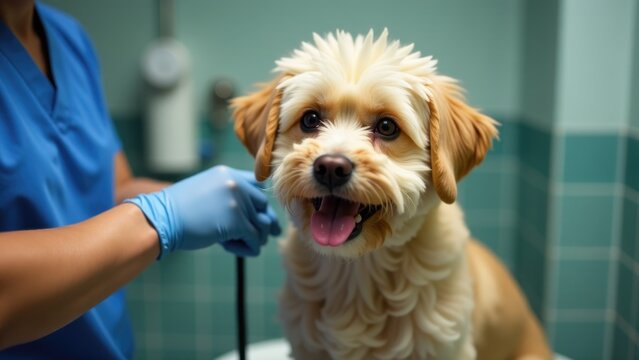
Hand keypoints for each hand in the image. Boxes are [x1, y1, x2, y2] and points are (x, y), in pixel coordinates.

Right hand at [125, 166, 280, 257]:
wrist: (159, 219)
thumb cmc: (178, 211)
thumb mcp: (206, 193)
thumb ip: (229, 197)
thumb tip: (257, 218)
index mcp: (227, 174)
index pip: (257, 185)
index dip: (260, 203)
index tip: (262, 216)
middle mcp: (235, 184)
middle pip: (263, 206)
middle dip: (263, 223)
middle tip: (258, 237)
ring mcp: (237, 201)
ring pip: (262, 225)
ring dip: (254, 238)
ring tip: (238, 245)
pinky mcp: (236, 222)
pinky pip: (254, 239)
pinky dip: (248, 248)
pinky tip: (230, 249)